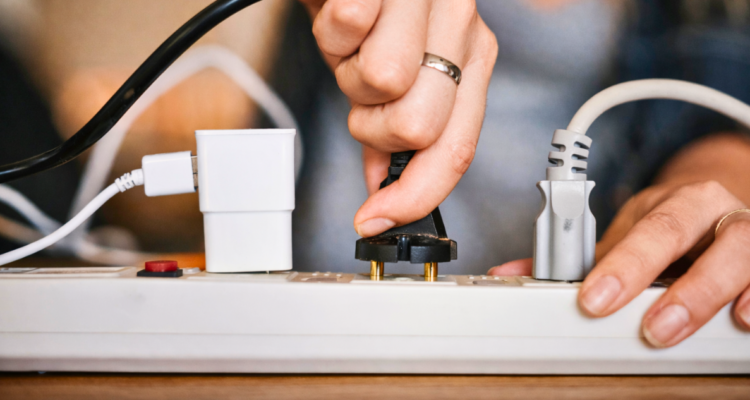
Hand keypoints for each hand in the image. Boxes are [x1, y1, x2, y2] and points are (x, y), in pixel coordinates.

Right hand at [299, 0, 497, 236]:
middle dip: (372, 125)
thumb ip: (396, 130)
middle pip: (418, 127)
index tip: (376, 219)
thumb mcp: (394, 73)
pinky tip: (340, 13)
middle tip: (364, 95)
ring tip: (353, 46)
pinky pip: (349, 26)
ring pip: (382, 82)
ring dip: (347, 74)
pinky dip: (331, 29)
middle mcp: (462, 27)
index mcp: (472, 59)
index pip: (456, 149)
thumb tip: (381, 188)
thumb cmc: (371, 11)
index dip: (414, 195)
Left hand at [489, 132, 749, 347]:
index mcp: (672, 203)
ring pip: (742, 251)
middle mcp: (712, 210)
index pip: (646, 229)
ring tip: (687, 329)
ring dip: (711, 294)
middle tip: (649, 328)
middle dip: (667, 284)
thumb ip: (576, 260)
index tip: (593, 299)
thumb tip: (510, 275)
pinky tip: (744, 320)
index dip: (621, 266)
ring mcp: (746, 230)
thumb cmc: (668, 229)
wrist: (715, 211)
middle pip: (689, 237)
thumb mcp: (625, 237)